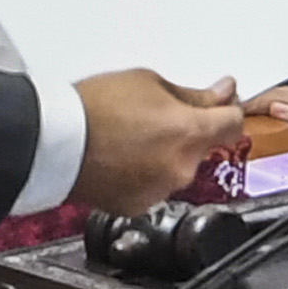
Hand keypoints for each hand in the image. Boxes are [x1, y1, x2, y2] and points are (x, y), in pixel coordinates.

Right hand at [69, 69, 248, 212]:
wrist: (53, 142)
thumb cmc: (93, 109)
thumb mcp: (148, 82)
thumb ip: (193, 95)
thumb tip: (221, 96)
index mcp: (190, 133)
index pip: (234, 124)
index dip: (228, 110)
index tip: (221, 103)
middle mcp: (181, 168)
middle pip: (202, 147)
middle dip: (187, 131)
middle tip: (154, 114)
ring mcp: (160, 191)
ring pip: (177, 168)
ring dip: (164, 154)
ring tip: (129, 136)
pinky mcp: (137, 206)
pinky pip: (153, 186)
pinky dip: (143, 174)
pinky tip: (120, 157)